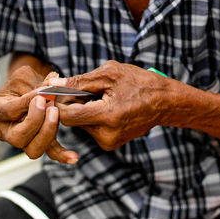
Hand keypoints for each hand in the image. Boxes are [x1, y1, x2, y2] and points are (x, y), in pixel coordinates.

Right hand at [0, 65, 78, 163]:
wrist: (26, 90)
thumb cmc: (21, 83)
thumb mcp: (22, 77)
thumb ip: (33, 84)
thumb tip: (51, 89)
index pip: (8, 111)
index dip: (26, 103)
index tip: (42, 94)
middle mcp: (4, 131)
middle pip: (18, 137)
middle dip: (35, 121)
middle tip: (49, 105)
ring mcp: (21, 141)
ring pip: (33, 149)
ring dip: (48, 132)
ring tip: (56, 114)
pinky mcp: (37, 143)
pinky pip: (49, 153)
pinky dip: (61, 154)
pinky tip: (73, 157)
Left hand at [49, 61, 170, 150]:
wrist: (166, 103)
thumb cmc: (139, 83)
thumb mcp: (110, 74)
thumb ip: (80, 81)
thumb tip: (54, 84)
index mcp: (108, 116)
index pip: (67, 115)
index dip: (59, 101)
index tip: (60, 90)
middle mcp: (107, 134)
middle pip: (72, 120)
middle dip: (73, 104)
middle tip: (85, 89)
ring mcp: (109, 142)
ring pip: (81, 125)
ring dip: (84, 109)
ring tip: (102, 97)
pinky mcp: (111, 144)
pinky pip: (91, 129)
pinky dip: (93, 116)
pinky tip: (107, 107)